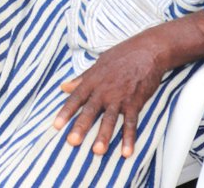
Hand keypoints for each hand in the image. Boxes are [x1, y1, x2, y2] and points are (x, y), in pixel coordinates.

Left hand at [53, 34, 161, 157]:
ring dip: (104, 136)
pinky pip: (131, 123)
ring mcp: (120, 97)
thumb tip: (63, 87)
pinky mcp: (135, 102)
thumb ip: (81, 78)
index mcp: (93, 80)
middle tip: (72, 142)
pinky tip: (127, 152)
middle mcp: (104, 90)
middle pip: (90, 111)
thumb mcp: (98, 64)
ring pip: (110, 119)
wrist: (147, 50)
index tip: (55, 126)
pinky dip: (129, 137)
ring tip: (97, 151)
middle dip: (81, 126)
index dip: (65, 112)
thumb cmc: (121, 56)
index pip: (76, 98)